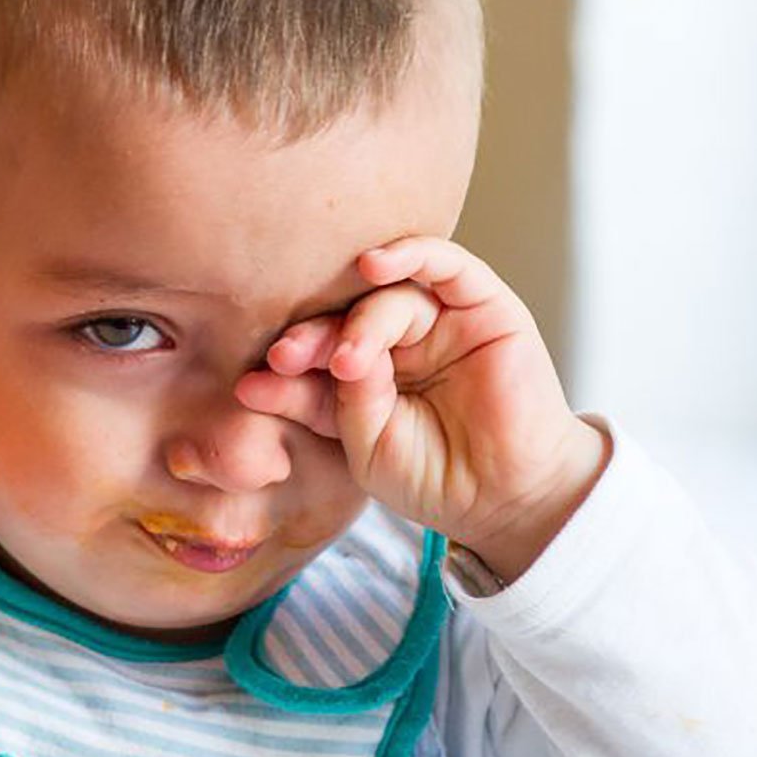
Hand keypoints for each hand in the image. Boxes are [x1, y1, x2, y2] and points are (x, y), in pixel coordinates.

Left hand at [235, 236, 607, 582]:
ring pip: (389, 294)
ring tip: (343, 357)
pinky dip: (410, 255)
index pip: (317, 350)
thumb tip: (279, 368)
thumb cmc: (434, 477)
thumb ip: (333, 400)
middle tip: (285, 358)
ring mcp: (441, 319)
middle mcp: (400, 338)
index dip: (287, 363)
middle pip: (346, 314)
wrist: (503, 500)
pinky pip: (445, 264)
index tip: (253, 384)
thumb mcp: (364, 445)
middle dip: (311, 337)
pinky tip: (373, 266)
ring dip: (358, 320)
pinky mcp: (484, 305)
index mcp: (366, 369)